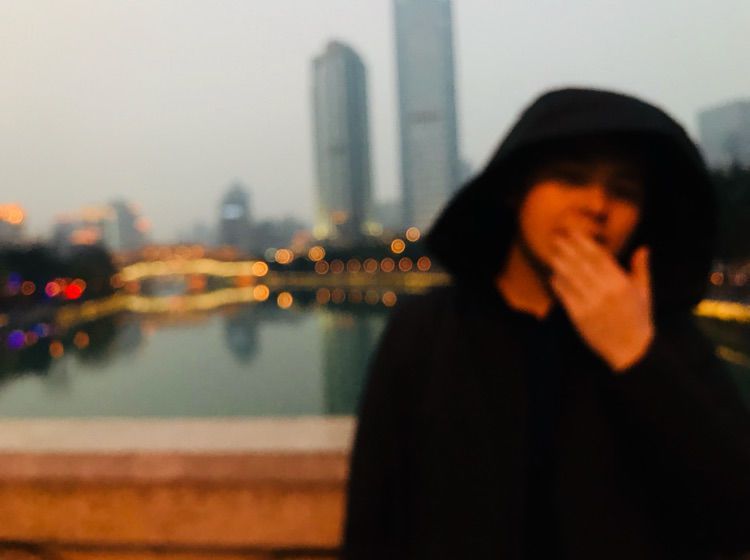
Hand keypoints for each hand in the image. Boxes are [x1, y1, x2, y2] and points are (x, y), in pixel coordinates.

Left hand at [549, 232, 653, 371]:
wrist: (631, 350)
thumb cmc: (638, 319)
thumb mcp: (644, 292)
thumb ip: (641, 269)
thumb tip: (643, 248)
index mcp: (621, 283)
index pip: (599, 257)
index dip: (584, 243)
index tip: (573, 233)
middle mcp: (605, 291)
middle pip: (582, 265)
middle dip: (568, 249)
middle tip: (556, 237)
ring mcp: (591, 304)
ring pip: (572, 278)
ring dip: (560, 264)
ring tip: (552, 252)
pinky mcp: (580, 316)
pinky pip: (566, 296)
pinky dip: (559, 285)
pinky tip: (553, 276)